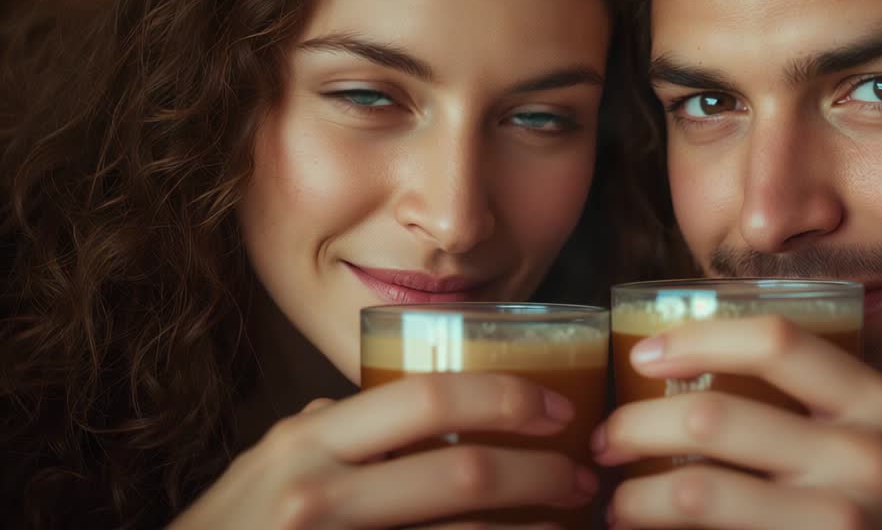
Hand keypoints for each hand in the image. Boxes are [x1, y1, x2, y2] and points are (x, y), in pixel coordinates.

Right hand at [172, 373, 596, 528]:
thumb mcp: (267, 466)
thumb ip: (328, 433)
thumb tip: (394, 404)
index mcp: (308, 441)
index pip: (427, 397)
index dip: (505, 397)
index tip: (555, 409)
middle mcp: (317, 493)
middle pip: (462, 471)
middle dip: (542, 473)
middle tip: (582, 477)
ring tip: (568, 525)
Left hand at [594, 316, 881, 528]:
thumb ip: (829, 407)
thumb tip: (708, 379)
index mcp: (881, 404)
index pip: (775, 341)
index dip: (696, 338)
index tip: (644, 354)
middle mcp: (867, 457)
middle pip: (713, 418)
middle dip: (635, 427)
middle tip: (607, 441)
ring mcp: (843, 522)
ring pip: (699, 494)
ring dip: (635, 499)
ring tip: (618, 505)